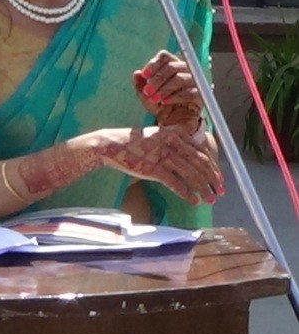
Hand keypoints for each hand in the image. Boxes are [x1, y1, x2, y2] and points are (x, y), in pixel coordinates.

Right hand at [96, 126, 222, 204]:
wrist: (113, 145)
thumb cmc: (136, 143)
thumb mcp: (159, 136)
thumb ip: (176, 143)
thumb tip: (195, 158)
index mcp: (175, 133)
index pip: (202, 152)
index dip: (213, 167)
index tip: (219, 178)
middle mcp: (172, 142)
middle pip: (200, 163)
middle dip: (213, 179)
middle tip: (220, 192)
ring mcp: (162, 155)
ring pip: (191, 174)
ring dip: (203, 189)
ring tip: (210, 200)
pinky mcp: (153, 168)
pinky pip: (175, 183)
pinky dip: (186, 193)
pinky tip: (193, 200)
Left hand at [133, 50, 202, 133]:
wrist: (172, 121)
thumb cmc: (159, 104)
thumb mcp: (146, 96)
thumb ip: (140, 85)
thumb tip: (137, 74)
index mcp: (171, 66)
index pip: (164, 57)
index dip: (153, 64)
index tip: (144, 75)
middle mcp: (184, 70)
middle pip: (172, 67)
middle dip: (157, 79)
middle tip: (147, 91)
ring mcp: (194, 81)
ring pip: (179, 79)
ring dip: (164, 89)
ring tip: (154, 98)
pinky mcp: (200, 94)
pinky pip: (189, 92)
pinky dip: (174, 97)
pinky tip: (165, 102)